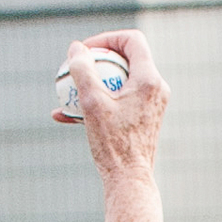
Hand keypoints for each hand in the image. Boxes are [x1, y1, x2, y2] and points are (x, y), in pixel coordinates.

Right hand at [59, 30, 166, 221]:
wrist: (129, 183)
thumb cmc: (113, 145)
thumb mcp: (92, 103)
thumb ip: (82, 70)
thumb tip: (76, 48)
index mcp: (149, 80)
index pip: (131, 40)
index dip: (106, 38)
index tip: (85, 50)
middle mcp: (155, 89)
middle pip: (125, 59)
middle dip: (96, 61)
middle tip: (75, 67)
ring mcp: (151, 106)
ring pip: (118, 83)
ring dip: (91, 86)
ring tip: (66, 95)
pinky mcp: (142, 121)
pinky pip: (118, 103)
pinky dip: (96, 105)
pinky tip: (66, 116)